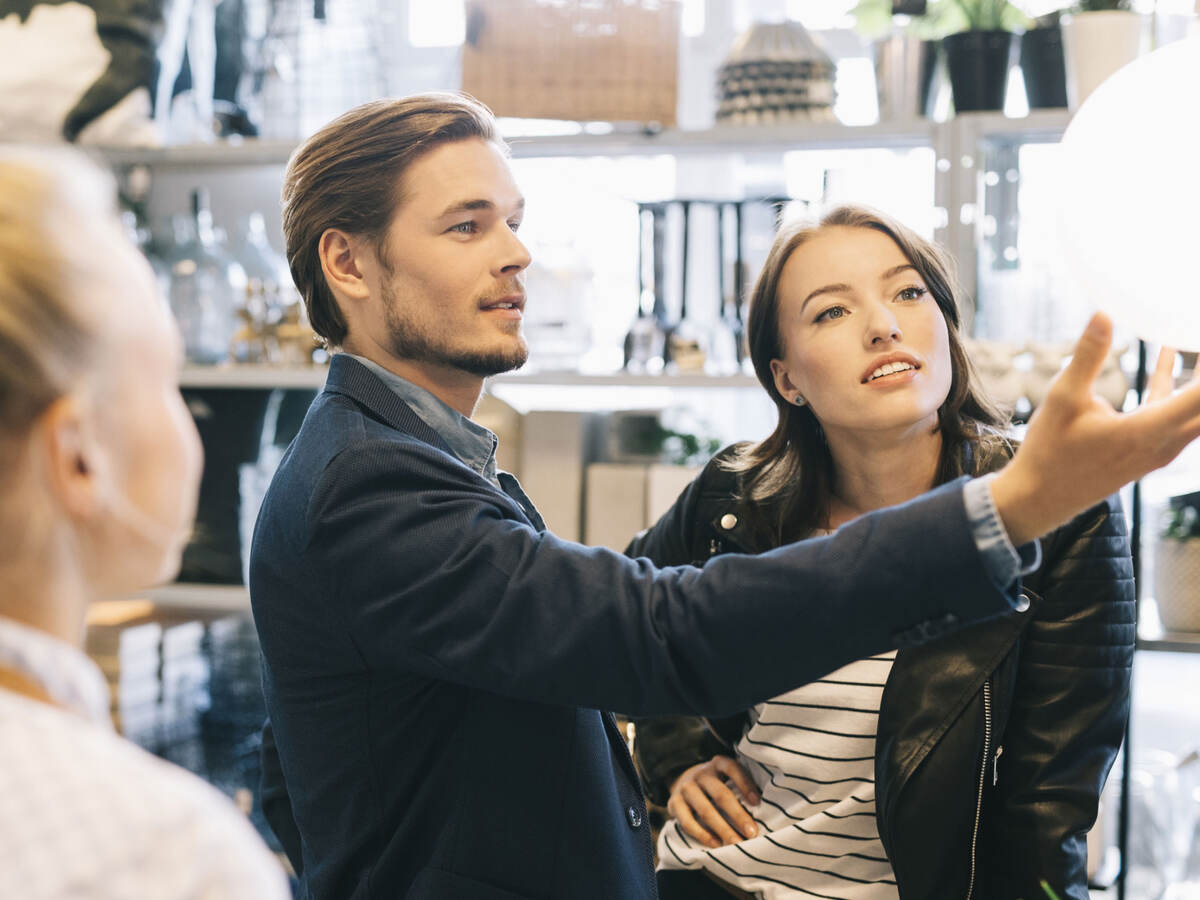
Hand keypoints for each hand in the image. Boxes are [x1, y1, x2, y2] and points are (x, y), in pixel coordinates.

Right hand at [666, 755, 759, 847]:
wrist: (681, 782)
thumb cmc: (714, 785)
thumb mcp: (725, 778)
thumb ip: (739, 787)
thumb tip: (766, 809)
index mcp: (717, 764)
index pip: (732, 768)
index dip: (745, 784)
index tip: (758, 802)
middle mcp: (700, 774)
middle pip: (720, 794)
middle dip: (738, 815)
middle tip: (752, 833)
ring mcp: (686, 788)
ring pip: (705, 810)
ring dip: (722, 829)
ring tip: (736, 843)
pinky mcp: (673, 803)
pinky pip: (687, 821)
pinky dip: (702, 835)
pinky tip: (716, 845)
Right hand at [993, 313, 1199, 544]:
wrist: (1041, 498)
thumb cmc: (1049, 451)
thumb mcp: (1063, 399)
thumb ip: (1088, 357)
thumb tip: (1104, 314)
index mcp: (1149, 430)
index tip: (1198, 332)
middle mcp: (1165, 442)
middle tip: (1195, 332)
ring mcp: (1160, 449)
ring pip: (1197, 410)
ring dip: (1197, 376)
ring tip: (1190, 338)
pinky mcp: (1150, 449)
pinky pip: (1179, 413)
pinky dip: (1178, 384)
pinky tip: (1166, 353)